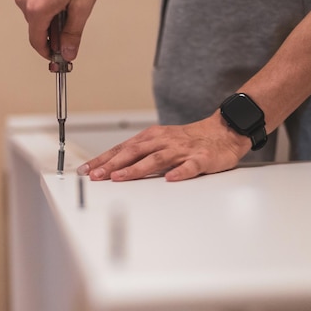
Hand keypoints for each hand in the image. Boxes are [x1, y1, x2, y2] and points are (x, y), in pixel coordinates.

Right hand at [14, 0, 100, 60]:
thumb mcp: (82, 4)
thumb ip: (74, 32)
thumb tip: (68, 52)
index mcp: (38, 9)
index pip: (38, 42)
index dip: (49, 53)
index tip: (58, 57)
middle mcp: (25, 1)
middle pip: (37, 30)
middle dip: (53, 34)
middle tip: (71, 27)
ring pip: (36, 18)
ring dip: (50, 19)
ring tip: (68, 4)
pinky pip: (33, 5)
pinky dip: (46, 8)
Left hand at [76, 113, 251, 181]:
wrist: (224, 130)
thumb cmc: (188, 140)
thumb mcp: (159, 142)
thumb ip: (139, 154)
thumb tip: (112, 168)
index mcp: (151, 137)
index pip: (121, 149)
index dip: (102, 160)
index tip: (86, 170)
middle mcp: (163, 141)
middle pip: (133, 153)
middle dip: (112, 165)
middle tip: (95, 176)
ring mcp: (182, 150)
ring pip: (156, 159)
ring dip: (136, 169)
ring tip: (120, 177)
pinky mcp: (201, 158)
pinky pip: (190, 166)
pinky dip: (180, 172)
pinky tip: (170, 179)